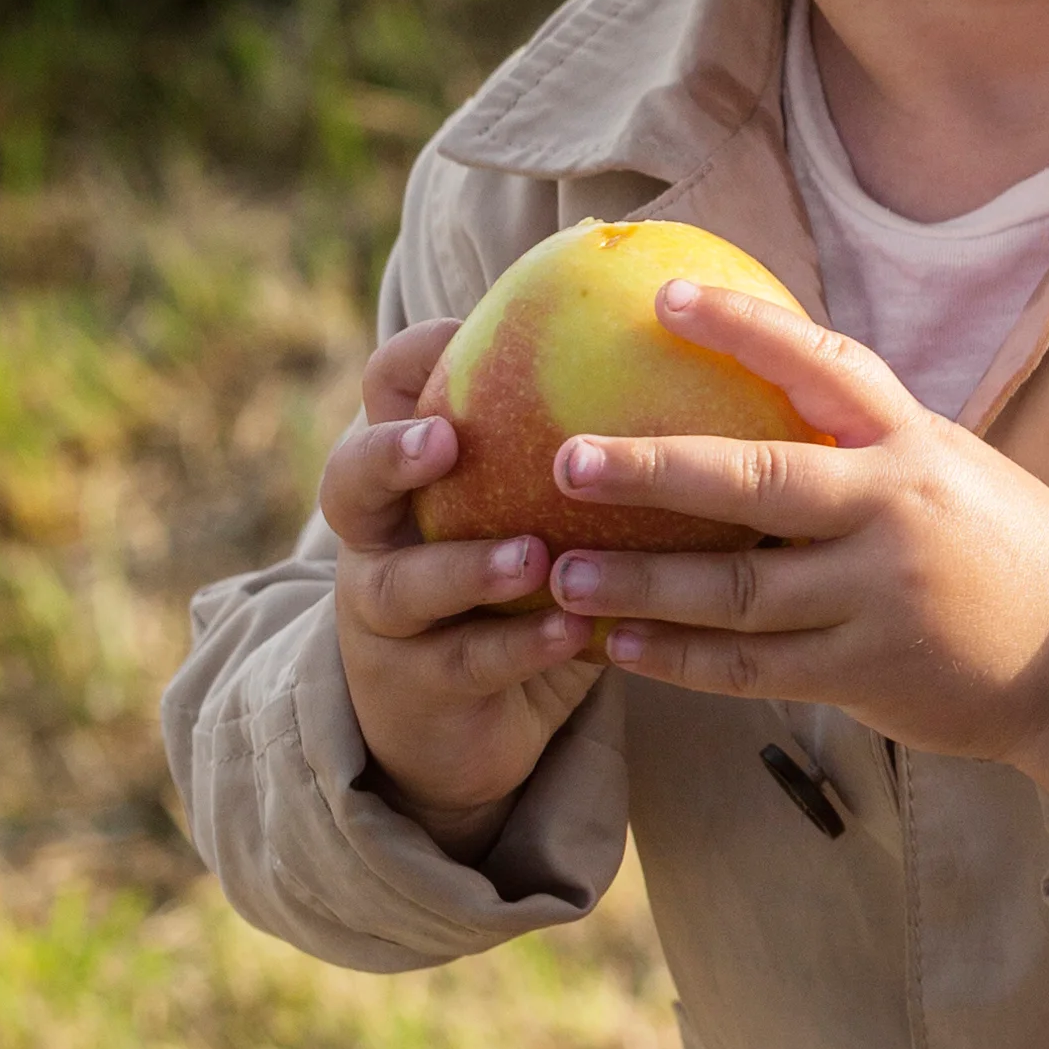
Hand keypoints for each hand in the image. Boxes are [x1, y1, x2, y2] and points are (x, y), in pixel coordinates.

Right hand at [325, 318, 605, 861]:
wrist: (469, 719)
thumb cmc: (528, 579)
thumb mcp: (542, 502)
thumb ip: (585, 437)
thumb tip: (700, 339)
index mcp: (408, 474)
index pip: (384, 394)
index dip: (411, 358)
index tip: (463, 329)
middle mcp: (379, 537)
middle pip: (349, 481)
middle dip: (389, 454)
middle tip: (447, 438)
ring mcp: (385, 617)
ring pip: (401, 585)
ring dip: (467, 567)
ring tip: (534, 556)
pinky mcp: (417, 688)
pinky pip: (465, 662)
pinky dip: (520, 645)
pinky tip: (574, 630)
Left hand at [540, 280, 1048, 810]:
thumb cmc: (998, 547)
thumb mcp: (945, 470)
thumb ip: (858, 443)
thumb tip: (743, 389)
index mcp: (915, 446)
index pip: (826, 367)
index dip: (746, 328)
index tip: (667, 299)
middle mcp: (896, 511)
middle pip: (757, 482)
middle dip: (654, 470)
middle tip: (567, 458)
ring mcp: (881, 597)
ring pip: (738, 591)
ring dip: (641, 584)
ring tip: (561, 574)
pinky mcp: (867, 672)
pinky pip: (752, 668)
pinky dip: (680, 660)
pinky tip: (621, 649)